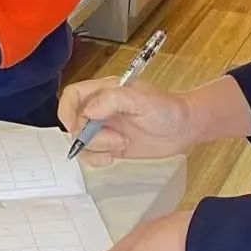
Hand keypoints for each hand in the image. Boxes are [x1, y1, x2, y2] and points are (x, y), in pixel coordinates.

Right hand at [59, 79, 196, 166]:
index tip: (75, 126)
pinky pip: (90, 155)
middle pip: (74, 122)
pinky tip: (113, 157)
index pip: (73, 95)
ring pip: (81, 141)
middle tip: (116, 139)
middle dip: (90, 136)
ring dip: (97, 148)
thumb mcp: (142, 100)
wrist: (184, 128)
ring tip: (122, 144)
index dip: (66, 110)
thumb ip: (113, 100)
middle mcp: (101, 109)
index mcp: (105, 91)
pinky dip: (96, 159)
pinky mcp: (110, 145)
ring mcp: (105, 128)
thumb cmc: (167, 109)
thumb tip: (88, 112)